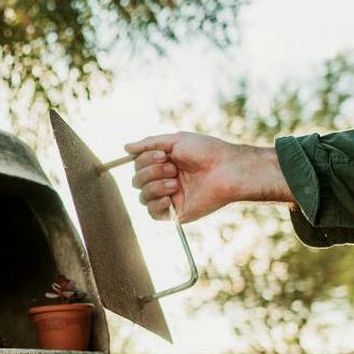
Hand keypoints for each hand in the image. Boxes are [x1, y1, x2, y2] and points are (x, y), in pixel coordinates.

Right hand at [123, 132, 292, 222]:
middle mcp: (164, 180)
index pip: (138, 165)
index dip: (145, 161)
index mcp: (164, 164)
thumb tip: (126, 147)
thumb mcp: (176, 140)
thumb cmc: (207, 152)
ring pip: (143, 197)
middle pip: (137, 181)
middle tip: (172, 168)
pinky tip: (170, 197)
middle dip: (150, 173)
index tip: (163, 156)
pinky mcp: (176, 212)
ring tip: (175, 183)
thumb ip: (149, 144)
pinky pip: (153, 213)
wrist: (227, 169)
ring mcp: (170, 197)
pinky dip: (157, 204)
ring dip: (155, 187)